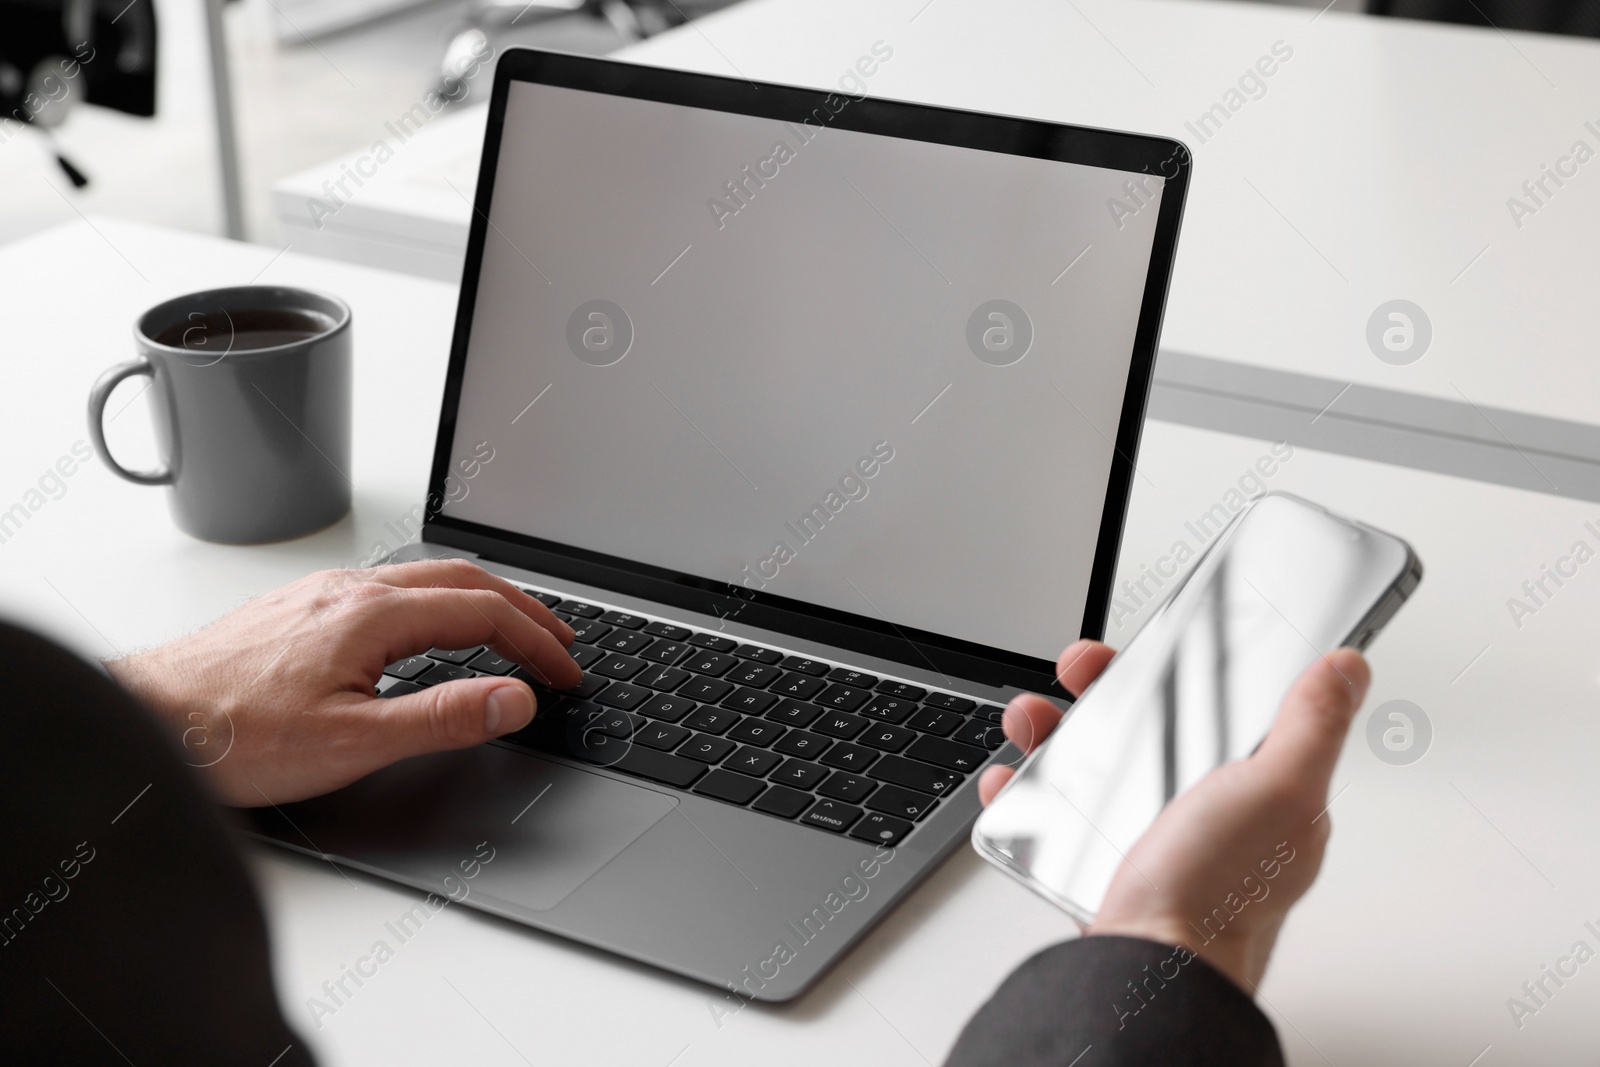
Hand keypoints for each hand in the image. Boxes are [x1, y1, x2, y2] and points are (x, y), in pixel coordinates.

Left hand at [105, 559, 581, 806]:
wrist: (148, 717)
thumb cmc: (233, 735)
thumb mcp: (353, 742)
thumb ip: (443, 718)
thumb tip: (515, 698)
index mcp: (374, 615)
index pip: (484, 613)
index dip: (537, 642)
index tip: (566, 671)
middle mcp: (351, 590)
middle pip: (463, 581)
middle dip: (523, 608)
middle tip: (559, 640)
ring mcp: (323, 594)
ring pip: (425, 579)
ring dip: (481, 601)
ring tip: (510, 629)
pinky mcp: (301, 609)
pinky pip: (390, 589)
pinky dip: (437, 604)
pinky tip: (429, 631)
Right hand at [978, 638, 1369, 992]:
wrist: (1146, 971)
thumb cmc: (1217, 896)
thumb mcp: (1280, 791)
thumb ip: (1313, 725)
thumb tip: (1346, 669)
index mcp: (1256, 792)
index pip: (1222, 708)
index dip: (1184, 666)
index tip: (1151, 643)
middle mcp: (1202, 815)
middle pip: (1148, 727)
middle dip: (1105, 689)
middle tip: (1081, 672)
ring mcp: (1148, 839)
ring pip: (1093, 763)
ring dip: (1055, 730)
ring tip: (1034, 720)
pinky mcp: (1100, 864)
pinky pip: (1055, 814)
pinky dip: (1027, 790)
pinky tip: (1014, 779)